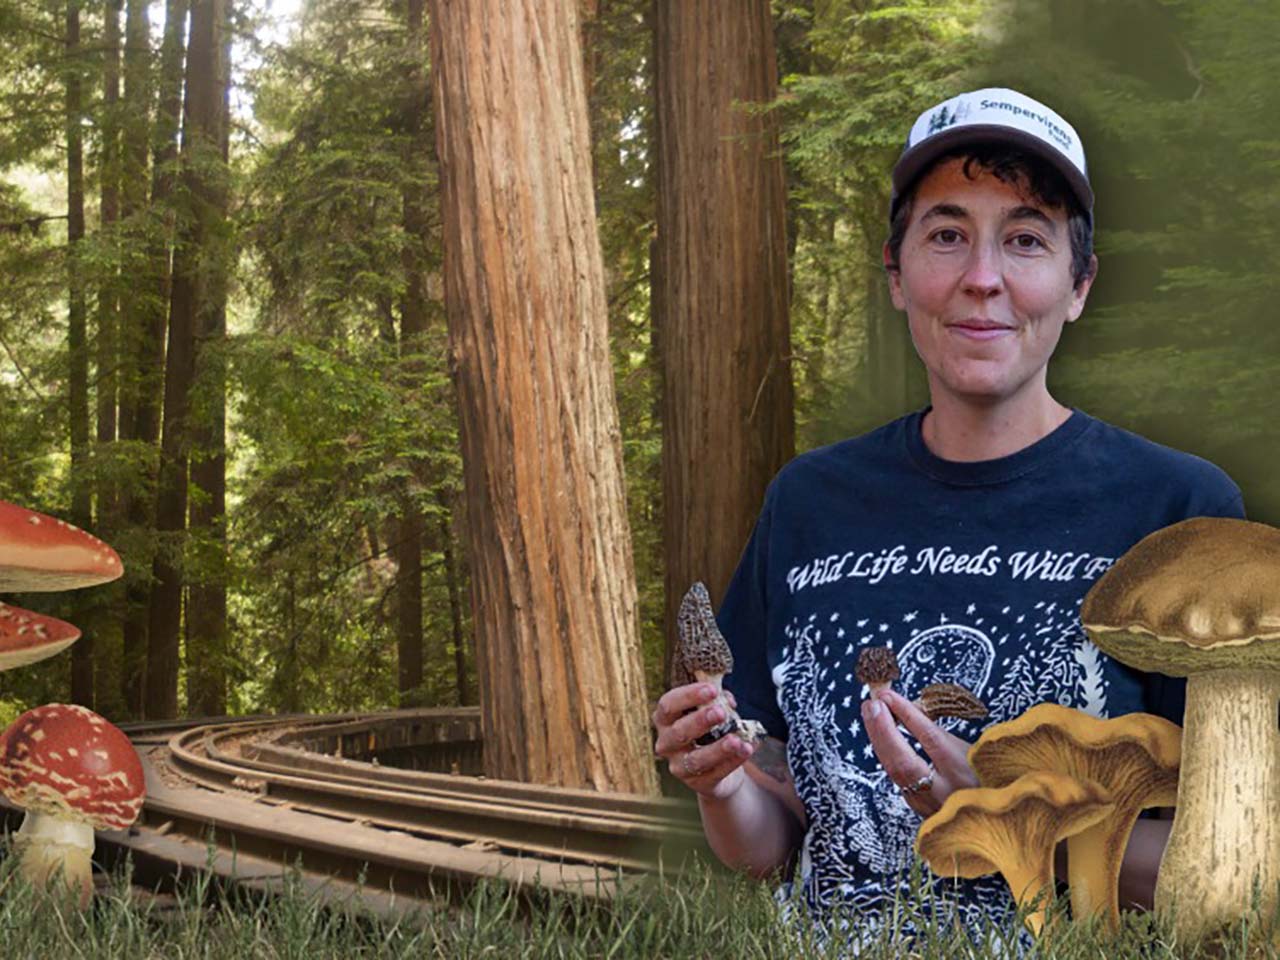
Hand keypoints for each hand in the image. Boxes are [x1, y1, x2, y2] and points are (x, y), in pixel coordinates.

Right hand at [652, 682, 754, 798]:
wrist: (716, 767)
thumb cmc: (709, 731)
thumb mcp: (710, 713)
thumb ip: (718, 702)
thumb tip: (728, 701)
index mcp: (665, 720)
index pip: (668, 705)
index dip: (688, 696)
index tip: (711, 689)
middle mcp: (666, 744)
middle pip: (678, 732)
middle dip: (700, 721)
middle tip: (720, 712)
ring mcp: (679, 766)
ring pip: (696, 759)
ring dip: (717, 748)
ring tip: (736, 740)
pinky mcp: (698, 783)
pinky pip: (716, 772)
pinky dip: (733, 761)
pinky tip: (747, 749)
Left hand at [861, 688, 978, 816]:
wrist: (995, 826)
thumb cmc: (989, 780)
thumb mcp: (975, 755)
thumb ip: (944, 738)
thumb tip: (909, 711)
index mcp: (966, 773)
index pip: (930, 739)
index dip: (907, 715)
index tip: (889, 696)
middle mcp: (946, 793)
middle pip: (903, 761)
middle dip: (882, 729)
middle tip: (872, 703)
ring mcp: (930, 805)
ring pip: (895, 772)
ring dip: (879, 740)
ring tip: (871, 713)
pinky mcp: (920, 810)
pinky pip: (899, 779)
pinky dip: (887, 755)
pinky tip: (880, 738)